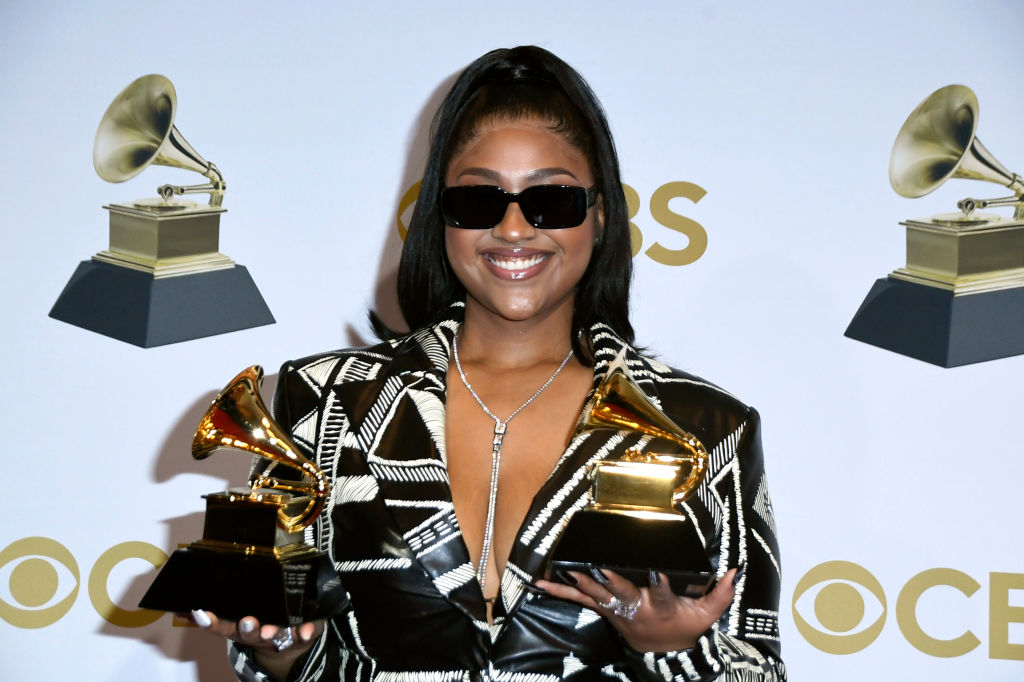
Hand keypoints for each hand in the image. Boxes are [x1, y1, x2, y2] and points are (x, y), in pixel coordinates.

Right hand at [190, 610, 323, 679]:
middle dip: (248, 628)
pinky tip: (307, 632)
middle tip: (247, 622)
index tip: (203, 614)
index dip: (214, 623)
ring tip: (271, 630)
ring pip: (276, 635)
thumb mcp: (238, 619)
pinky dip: (306, 632)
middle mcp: (260, 634)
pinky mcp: (302, 633)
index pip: (224, 626)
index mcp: (243, 628)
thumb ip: (216, 616)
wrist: (292, 641)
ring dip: (273, 633)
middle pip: (251, 633)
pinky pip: (305, 632)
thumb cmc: (263, 619)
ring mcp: (282, 635)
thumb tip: (183, 609)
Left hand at [535, 567, 738, 651]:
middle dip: (610, 581)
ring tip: (563, 570)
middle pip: (622, 594)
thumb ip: (720, 595)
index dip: (660, 583)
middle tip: (598, 568)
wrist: (665, 653)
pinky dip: (559, 590)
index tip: (656, 570)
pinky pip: (580, 599)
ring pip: (597, 595)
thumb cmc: (685, 629)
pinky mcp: (605, 610)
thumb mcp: (707, 617)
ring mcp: (617, 611)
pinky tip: (539, 582)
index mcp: (662, 609)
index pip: (663, 594)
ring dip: (580, 583)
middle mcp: (636, 609)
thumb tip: (735, 571)